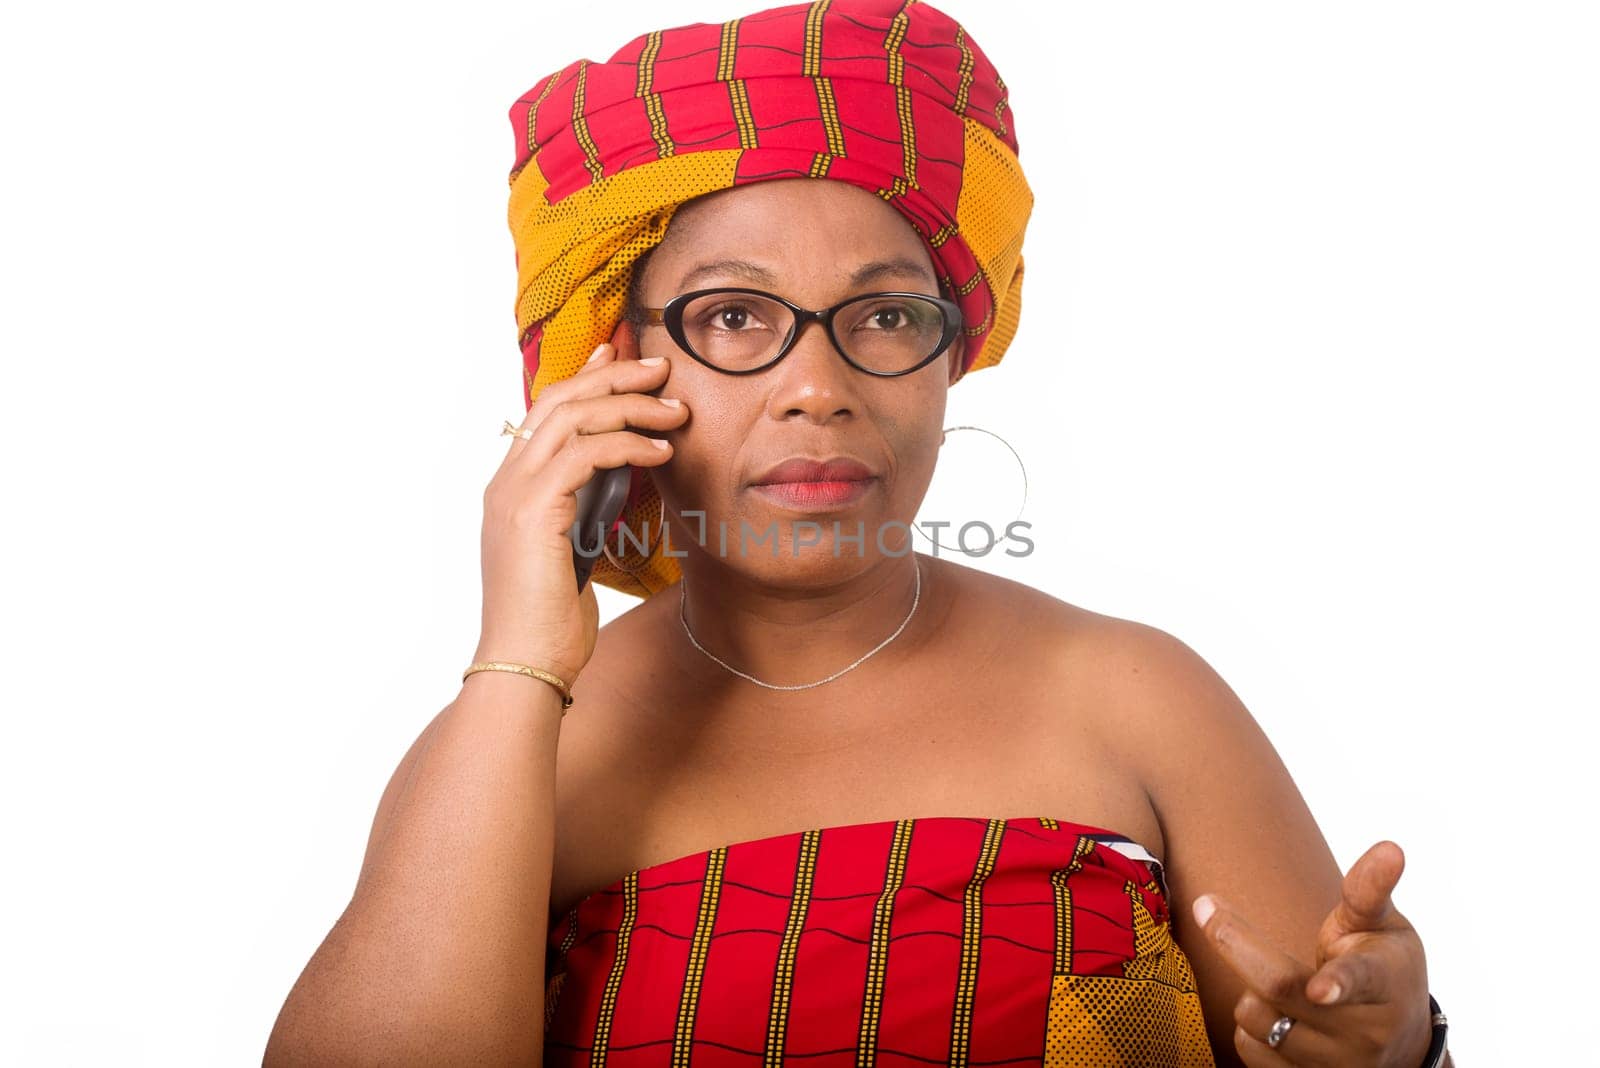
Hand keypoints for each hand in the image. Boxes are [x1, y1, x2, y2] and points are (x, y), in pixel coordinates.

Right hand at [475, 336, 686, 683]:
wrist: (525, 666)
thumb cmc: (551, 623)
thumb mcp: (572, 552)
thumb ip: (583, 510)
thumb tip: (614, 481)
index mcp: (511, 487)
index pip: (546, 411)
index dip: (586, 377)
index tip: (623, 358)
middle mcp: (506, 481)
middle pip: (558, 399)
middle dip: (613, 376)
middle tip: (662, 368)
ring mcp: (513, 493)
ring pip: (572, 418)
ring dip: (630, 406)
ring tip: (676, 410)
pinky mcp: (533, 512)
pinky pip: (584, 454)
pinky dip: (627, 445)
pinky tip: (660, 451)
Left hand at [1191, 840, 1433, 1066]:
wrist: (1401, 1041)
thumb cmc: (1383, 967)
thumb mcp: (1382, 927)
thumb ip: (1370, 890)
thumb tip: (1389, 848)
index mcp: (1384, 984)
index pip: (1359, 981)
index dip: (1338, 984)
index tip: (1320, 989)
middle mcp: (1362, 1032)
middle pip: (1279, 990)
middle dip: (1236, 945)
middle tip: (1209, 907)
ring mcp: (1336, 1066)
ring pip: (1257, 1022)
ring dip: (1249, 992)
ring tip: (1274, 981)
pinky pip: (1249, 1052)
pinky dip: (1248, 1027)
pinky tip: (1271, 1012)